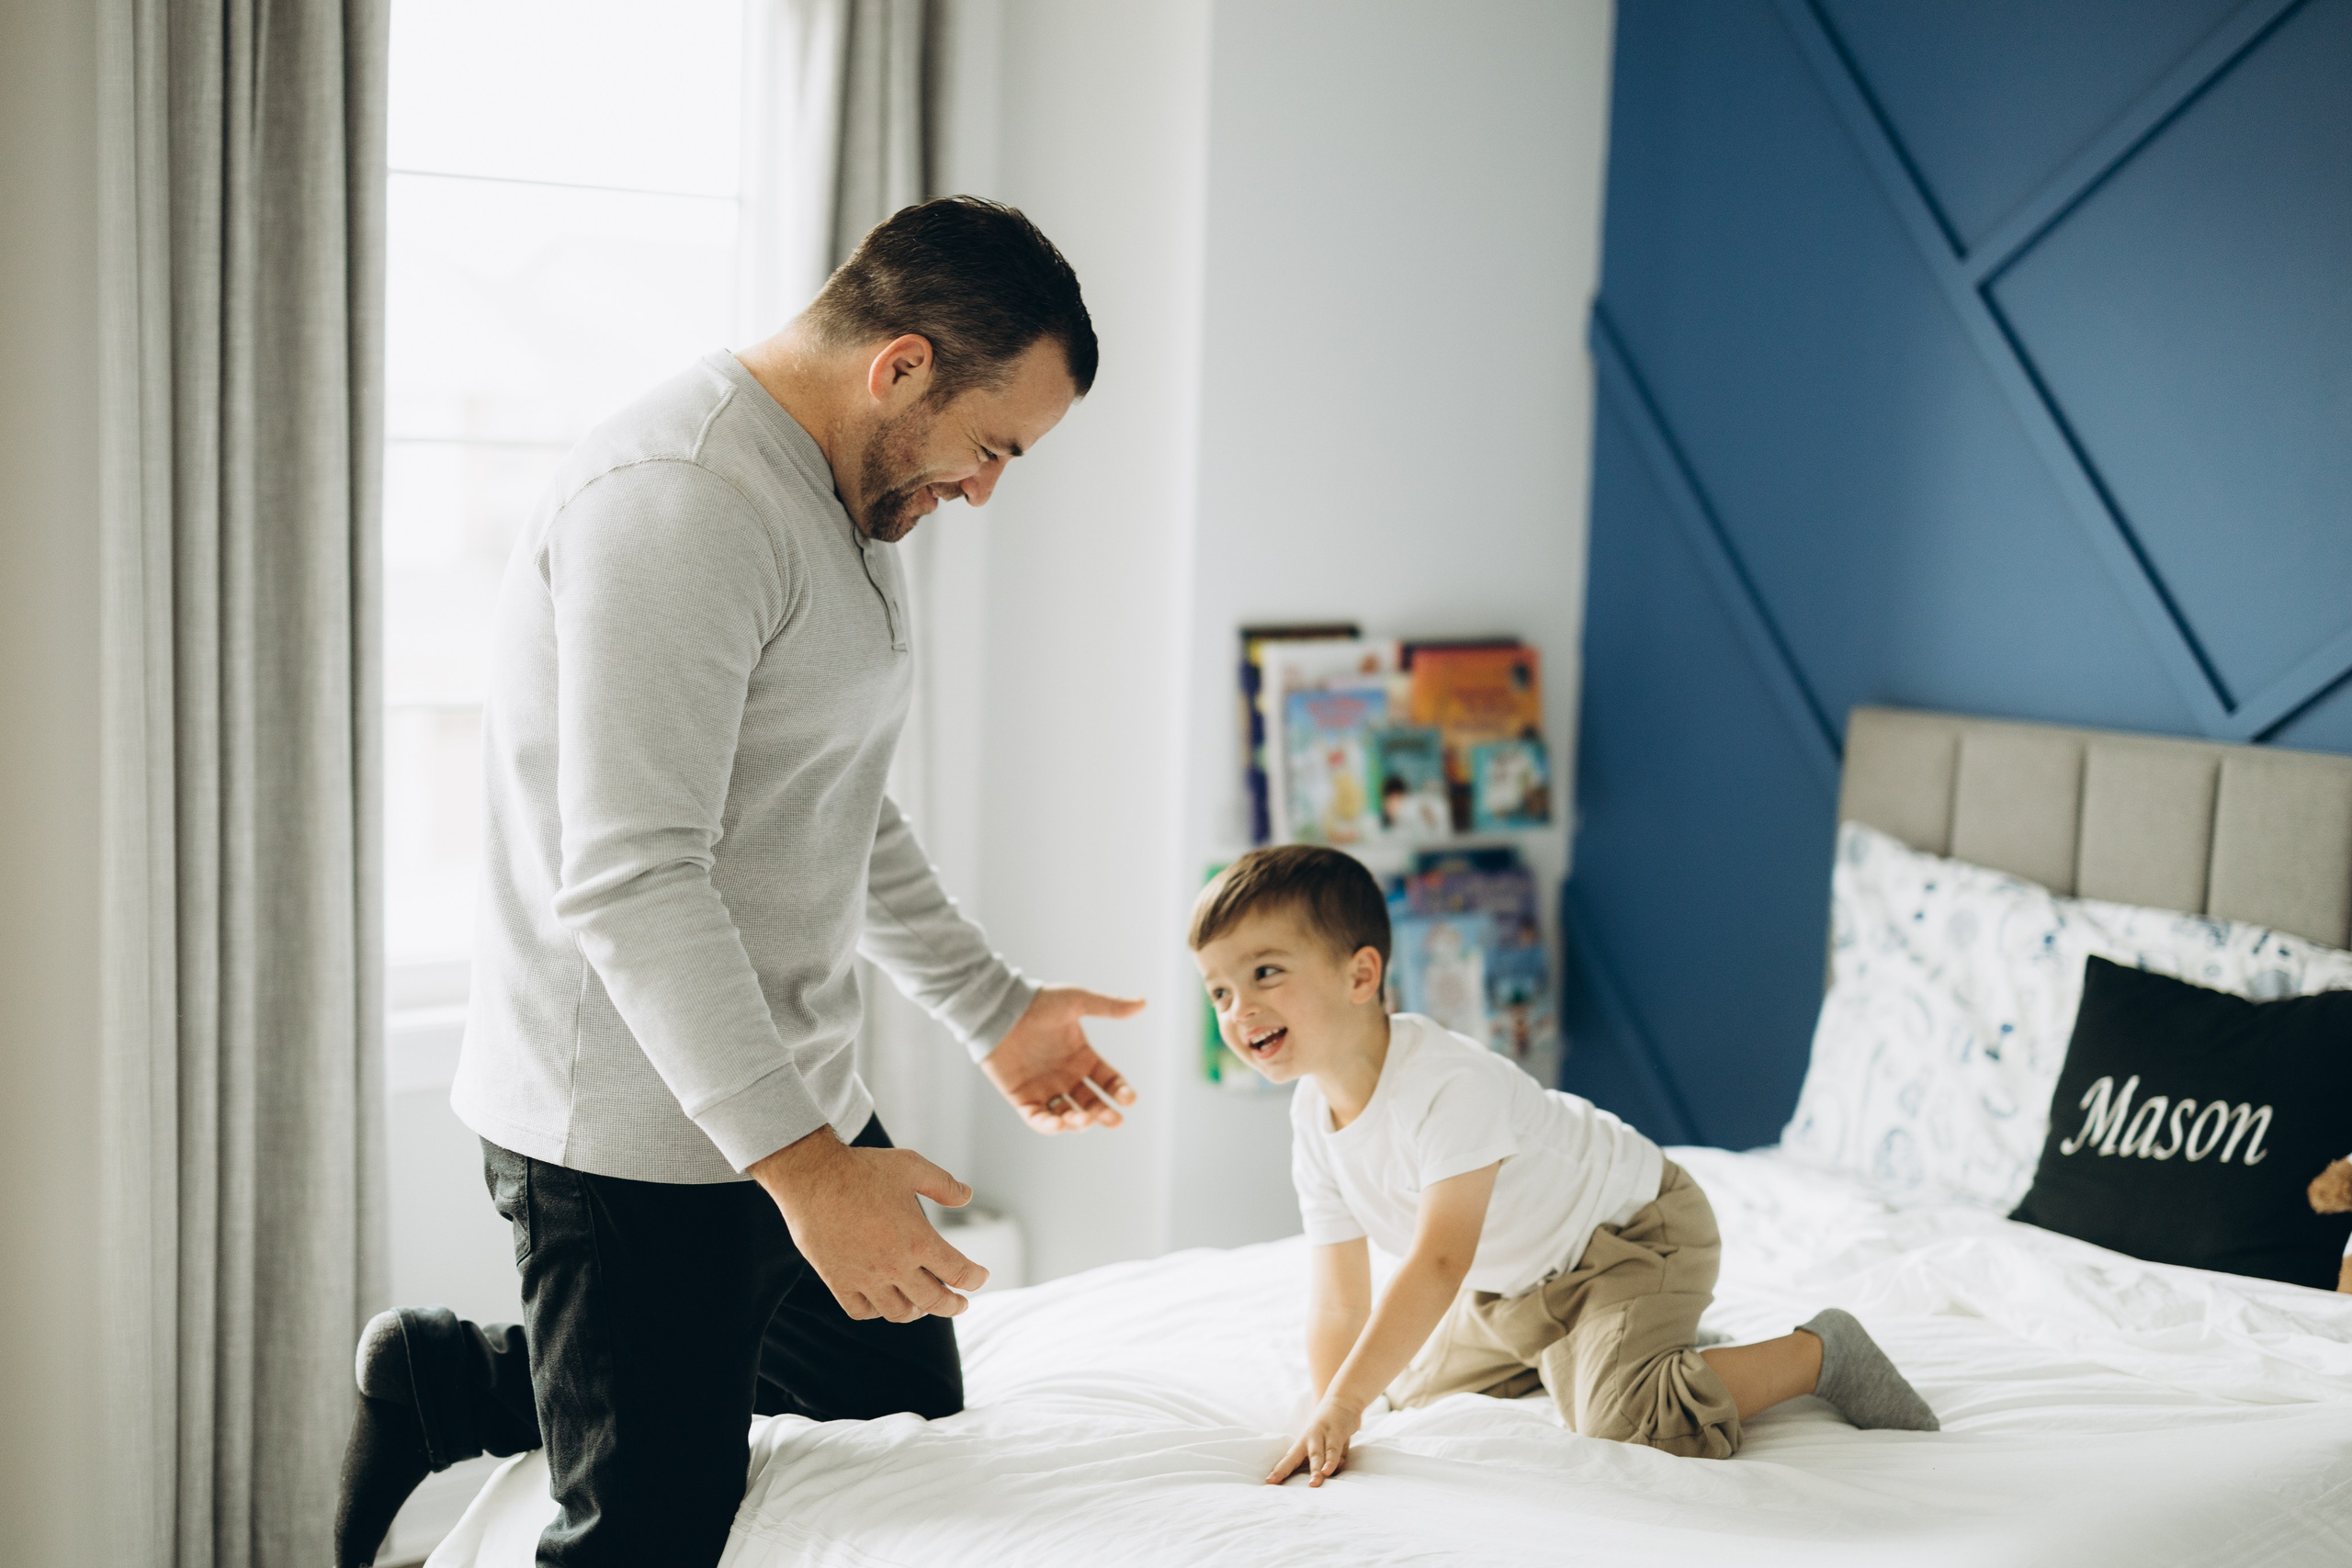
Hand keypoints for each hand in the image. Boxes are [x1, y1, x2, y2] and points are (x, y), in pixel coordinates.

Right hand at [748, 1129, 987, 1321]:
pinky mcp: (838, 1280)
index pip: (958, 1273)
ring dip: (918, 1311)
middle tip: (960, 1304)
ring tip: (923, 1305)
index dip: (975, 1279)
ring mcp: (865, 1277)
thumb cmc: (863, 1169)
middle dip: (953, 1305)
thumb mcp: (911, 1166)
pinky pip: (862, 1310)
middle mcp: (894, 1265)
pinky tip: (884, 1301)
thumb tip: (967, 1195)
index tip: (980, 1278)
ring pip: (899, 1312)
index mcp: (918, 1240)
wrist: (812, 1176)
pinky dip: (878, 1311)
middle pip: (933, 1301)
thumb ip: (943, 1184)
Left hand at [981, 984, 1143, 1132]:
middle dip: (1103, 1114)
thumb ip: (1109, 1006)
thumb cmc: (1038, 1002)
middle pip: (1091, 1103)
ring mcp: (1044, 1088)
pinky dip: (1047, 1125)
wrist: (1000, 1008)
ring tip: (1084, 1119)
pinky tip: (1057, 1124)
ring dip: (1078, 1122)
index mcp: (1082, 1058)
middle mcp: (1066, 1076)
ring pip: (1066, 1115)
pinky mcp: (1021, 1096)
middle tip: (1114, 1120)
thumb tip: (1143, 1003)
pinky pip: (1036, 1118)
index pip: (1108, 1081)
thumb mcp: (1078, 1001)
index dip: (1120, 1091)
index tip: (1129, 1099)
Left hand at [1266, 1394, 1363, 1486]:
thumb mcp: (1324, 1445)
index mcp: (1303, 1442)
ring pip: (1317, 1454)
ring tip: (1313, 1483)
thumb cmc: (1329, 1429)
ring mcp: (1322, 1434)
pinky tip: (1328, 1470)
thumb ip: (1326, 1460)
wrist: (1341, 1401)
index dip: (1279, 1470)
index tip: (1268, 1482)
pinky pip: (1334, 1449)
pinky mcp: (1337, 1432)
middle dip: (1285, 1470)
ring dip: (1315, 1469)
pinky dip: (1331, 1461)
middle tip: (1274, 1482)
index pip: (1288, 1458)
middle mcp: (1309, 1438)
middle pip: (1294, 1455)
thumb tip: (1329, 1472)